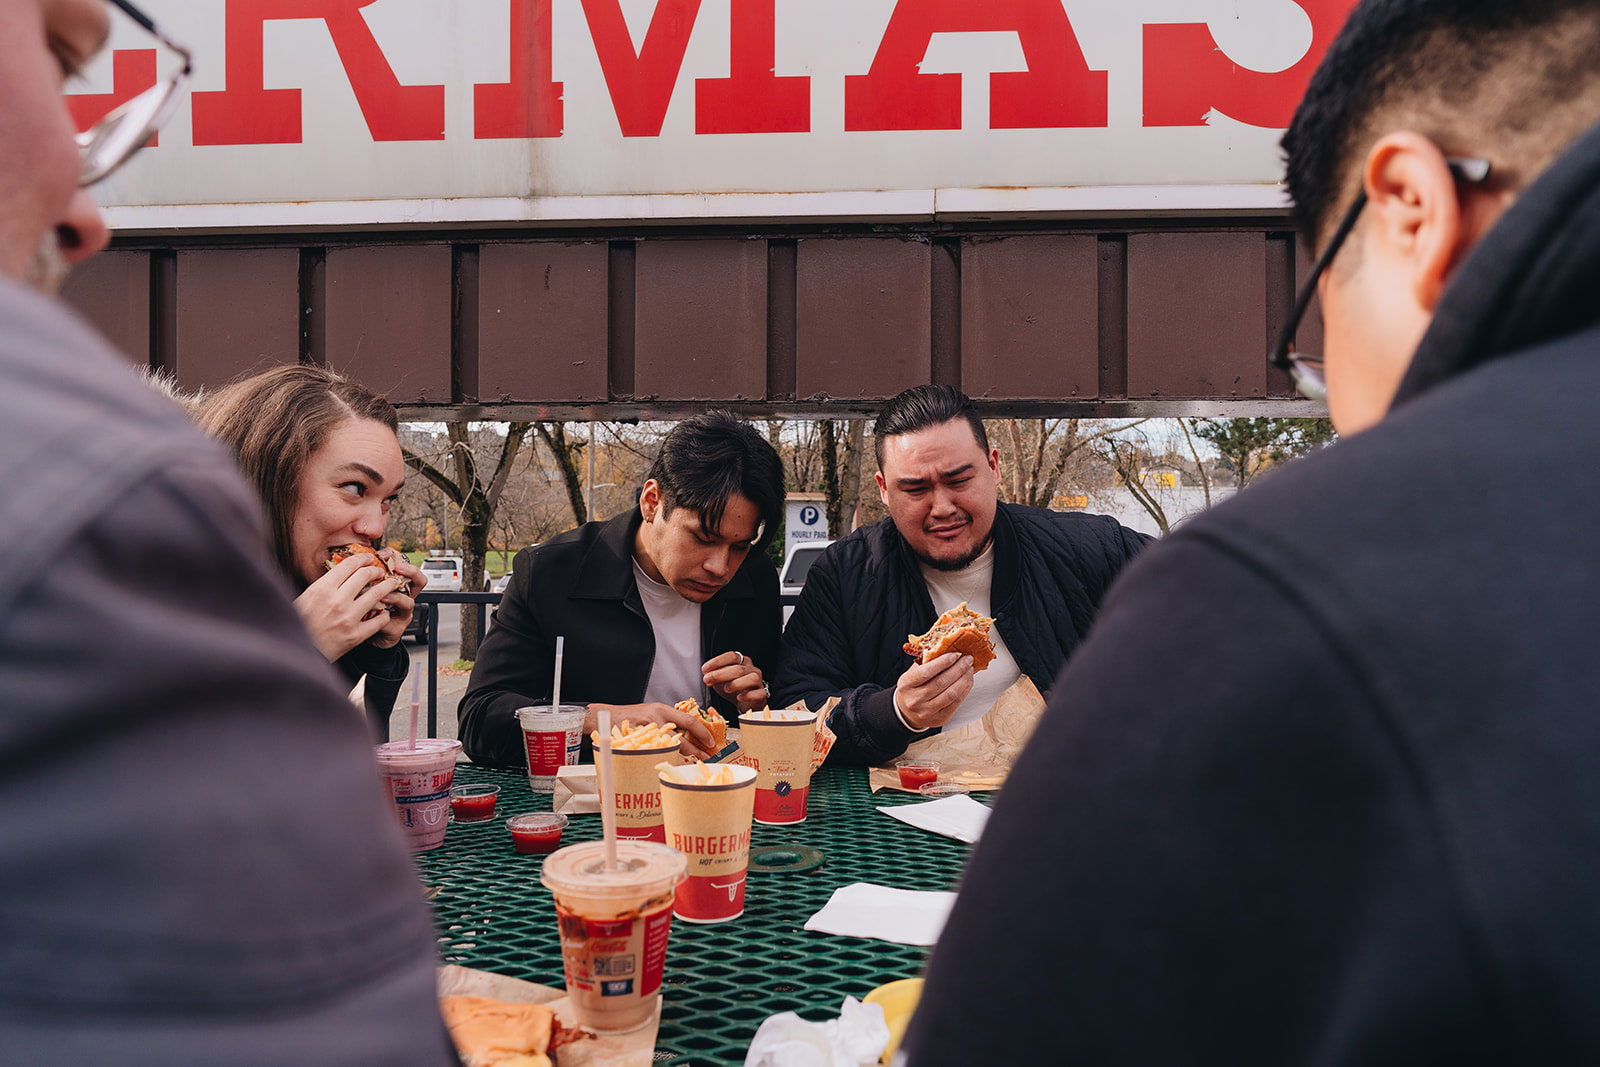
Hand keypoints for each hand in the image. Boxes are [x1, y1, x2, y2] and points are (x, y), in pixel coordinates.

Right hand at [294, 552, 404, 661]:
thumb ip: (323, 586)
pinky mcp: (355, 636)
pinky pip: (378, 620)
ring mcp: (347, 618)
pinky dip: (384, 614)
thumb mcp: (305, 599)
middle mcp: (336, 601)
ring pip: (376, 595)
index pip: (348, 565)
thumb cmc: (299, 625)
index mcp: (321, 590)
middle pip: (365, 575)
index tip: (368, 558)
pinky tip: (385, 612)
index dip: (362, 558)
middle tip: (380, 571)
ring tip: (392, 585)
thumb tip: (340, 572)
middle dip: (376, 570)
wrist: (298, 654)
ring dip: (388, 587)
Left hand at [370, 551, 426, 648]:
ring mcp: (402, 613)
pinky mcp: (396, 629)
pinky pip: (391, 622)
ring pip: (408, 602)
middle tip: (398, 569)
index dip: (400, 558)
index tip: (388, 553)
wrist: (362, 634)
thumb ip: (365, 576)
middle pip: (420, 582)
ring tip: (382, 595)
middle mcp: (404, 597)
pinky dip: (379, 619)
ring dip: (395, 597)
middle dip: (411, 572)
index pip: (407, 567)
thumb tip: (355, 558)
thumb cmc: (364, 608)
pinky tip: (368, 616)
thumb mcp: (365, 589)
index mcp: (397, 585)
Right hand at [588, 701, 718, 759]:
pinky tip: (672, 763)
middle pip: (682, 740)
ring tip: (695, 761)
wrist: (606, 718)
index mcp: (662, 710)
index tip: (711, 741)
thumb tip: (691, 731)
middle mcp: (656, 720)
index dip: (703, 733)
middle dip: (698, 750)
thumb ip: (669, 719)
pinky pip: (657, 755)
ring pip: (671, 749)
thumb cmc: (632, 716)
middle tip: (707, 756)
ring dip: (685, 757)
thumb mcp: (653, 711)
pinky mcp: (639, 745)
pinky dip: (667, 760)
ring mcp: (647, 733)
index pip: (689, 721)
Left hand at [702, 651, 767, 714]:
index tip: (705, 669)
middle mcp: (751, 669)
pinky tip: (739, 697)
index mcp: (742, 662)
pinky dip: (748, 695)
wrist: (745, 703)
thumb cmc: (733, 689)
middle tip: (708, 680)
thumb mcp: (720, 681)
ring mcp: (758, 681)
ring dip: (736, 683)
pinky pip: (759, 693)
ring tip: (726, 688)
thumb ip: (713, 675)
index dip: (717, 661)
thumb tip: (705, 673)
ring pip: (752, 678)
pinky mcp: (762, 694)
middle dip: (721, 674)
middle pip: (738, 668)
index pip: (731, 656)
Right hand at [894, 652, 974, 730]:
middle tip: (968, 659)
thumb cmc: (913, 688)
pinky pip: (956, 702)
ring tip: (969, 669)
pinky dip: (965, 689)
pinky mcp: (940, 718)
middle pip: (942, 682)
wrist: (907, 712)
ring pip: (951, 693)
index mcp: (906, 684)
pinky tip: (968, 681)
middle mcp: (916, 700)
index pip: (926, 672)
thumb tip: (947, 649)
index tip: (954, 654)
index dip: (942, 663)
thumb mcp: (912, 673)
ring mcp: (928, 711)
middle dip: (958, 668)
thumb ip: (926, 662)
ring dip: (964, 679)